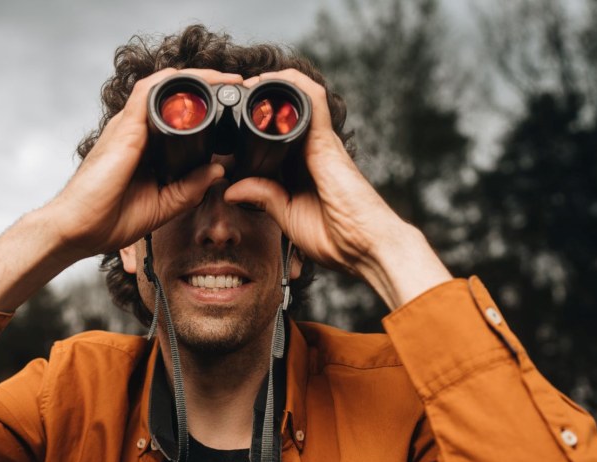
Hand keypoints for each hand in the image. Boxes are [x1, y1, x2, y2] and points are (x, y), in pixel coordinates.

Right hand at [45, 68, 243, 258]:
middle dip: (207, 85)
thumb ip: (188, 190)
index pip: (177, 115)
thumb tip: (218, 170)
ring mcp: (129, 127)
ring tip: (226, 79)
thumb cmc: (108, 219)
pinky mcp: (124, 129)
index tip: (233, 107)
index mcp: (145, 148)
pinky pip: (149, 92)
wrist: (78, 229)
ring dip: (197, 78)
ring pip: (164, 86)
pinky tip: (198, 81)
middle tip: (237, 85)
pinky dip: (173, 82)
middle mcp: (136, 131)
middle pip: (172, 95)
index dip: (205, 106)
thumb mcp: (162, 207)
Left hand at [222, 70, 450, 307]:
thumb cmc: (337, 237)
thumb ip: (264, 198)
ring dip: (274, 84)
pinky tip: (269, 80)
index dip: (255, 122)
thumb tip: (230, 190)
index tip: (229, 119)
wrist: (367, 246)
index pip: (276, 134)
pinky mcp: (327, 142)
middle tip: (235, 92)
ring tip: (248, 82)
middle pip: (288, 111)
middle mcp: (312, 148)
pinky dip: (293, 85)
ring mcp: (321, 142)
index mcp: (301, 166)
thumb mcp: (288, 216)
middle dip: (262, 96)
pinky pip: (313, 100)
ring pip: (300, 97)